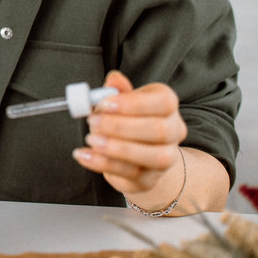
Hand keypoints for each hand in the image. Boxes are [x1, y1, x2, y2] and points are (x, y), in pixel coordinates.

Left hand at [72, 71, 187, 206]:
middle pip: (159, 130)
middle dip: (121, 126)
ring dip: (117, 148)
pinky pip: (130, 173)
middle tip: (92, 122)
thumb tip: (114, 79)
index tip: (105, 104)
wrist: (138, 157)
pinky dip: (102, 163)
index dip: (134, 104)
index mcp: (166, 105)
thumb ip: (116, 90)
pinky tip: (84, 154)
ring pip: (153, 156)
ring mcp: (166, 158)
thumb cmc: (128, 121)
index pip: (163, 102)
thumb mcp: (120, 101)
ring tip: (91, 139)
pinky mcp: (150, 179)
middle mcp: (173, 131)